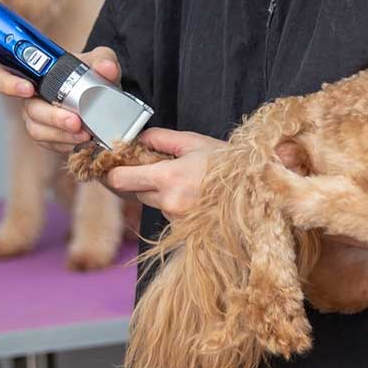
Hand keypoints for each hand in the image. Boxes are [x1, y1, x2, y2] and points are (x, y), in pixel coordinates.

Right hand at [0, 46, 120, 152]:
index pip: (2, 76)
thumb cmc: (92, 74)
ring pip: (38, 131)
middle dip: (51, 117)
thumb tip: (106, 68)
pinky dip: (68, 144)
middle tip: (74, 121)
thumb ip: (103, 60)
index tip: (27, 89)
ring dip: (61, 134)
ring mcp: (37, 120)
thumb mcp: (101, 61)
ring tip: (85, 134)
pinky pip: (51, 144)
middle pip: (28, 110)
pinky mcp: (48, 138)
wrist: (104, 98)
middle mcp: (29, 98)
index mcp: (32, 74)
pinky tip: (84, 141)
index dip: (8, 83)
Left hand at [103, 128, 225, 220]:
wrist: (256, 190)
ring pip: (152, 203)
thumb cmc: (228, 165)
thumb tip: (138, 139)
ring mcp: (176, 219)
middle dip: (140, 181)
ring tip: (184, 181)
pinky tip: (191, 194)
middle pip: (134, 193)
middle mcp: (169, 202)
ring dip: (158, 193)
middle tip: (155, 168)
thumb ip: (160, 138)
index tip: (111, 167)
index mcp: (168, 178)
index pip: (121, 180)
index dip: (112, 173)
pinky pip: (167, 213)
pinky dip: (172, 203)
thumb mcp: (193, 142)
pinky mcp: (184, 229)